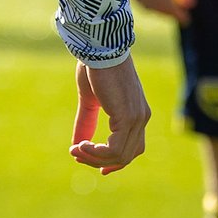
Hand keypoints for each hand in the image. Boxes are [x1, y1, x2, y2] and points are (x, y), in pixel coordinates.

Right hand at [70, 54, 149, 174]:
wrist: (100, 48)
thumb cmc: (95, 67)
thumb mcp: (90, 100)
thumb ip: (87, 122)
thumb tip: (78, 145)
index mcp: (136, 112)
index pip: (133, 148)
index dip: (116, 162)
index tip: (99, 169)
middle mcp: (141, 117)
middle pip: (125, 156)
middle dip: (99, 161)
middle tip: (77, 154)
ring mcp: (137, 118)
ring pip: (120, 156)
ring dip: (94, 158)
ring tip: (76, 150)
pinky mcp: (128, 117)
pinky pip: (114, 149)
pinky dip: (96, 153)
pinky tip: (81, 145)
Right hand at [126, 0, 195, 24]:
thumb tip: (191, 4)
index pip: (169, 6)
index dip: (178, 15)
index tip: (187, 20)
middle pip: (157, 8)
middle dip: (169, 13)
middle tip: (179, 14)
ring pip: (146, 5)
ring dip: (158, 10)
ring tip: (169, 8)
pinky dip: (148, 3)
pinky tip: (156, 1)